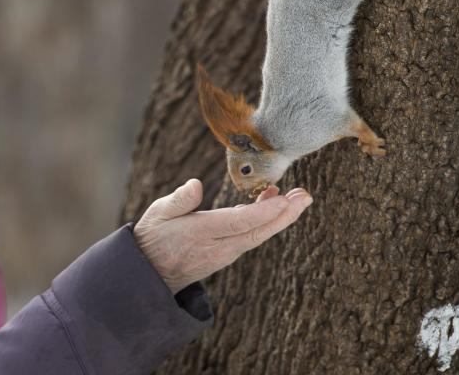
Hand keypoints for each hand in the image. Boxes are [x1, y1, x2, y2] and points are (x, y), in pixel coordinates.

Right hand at [133, 179, 311, 293]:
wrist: (152, 273)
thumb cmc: (154, 236)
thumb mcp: (158, 214)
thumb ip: (178, 200)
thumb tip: (196, 184)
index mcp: (200, 233)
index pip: (237, 223)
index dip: (262, 212)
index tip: (284, 200)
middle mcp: (218, 247)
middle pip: (257, 232)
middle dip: (285, 215)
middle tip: (305, 196)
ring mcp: (225, 253)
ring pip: (258, 235)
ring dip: (280, 217)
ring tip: (298, 197)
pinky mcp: (228, 253)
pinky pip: (251, 237)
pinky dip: (266, 221)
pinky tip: (274, 204)